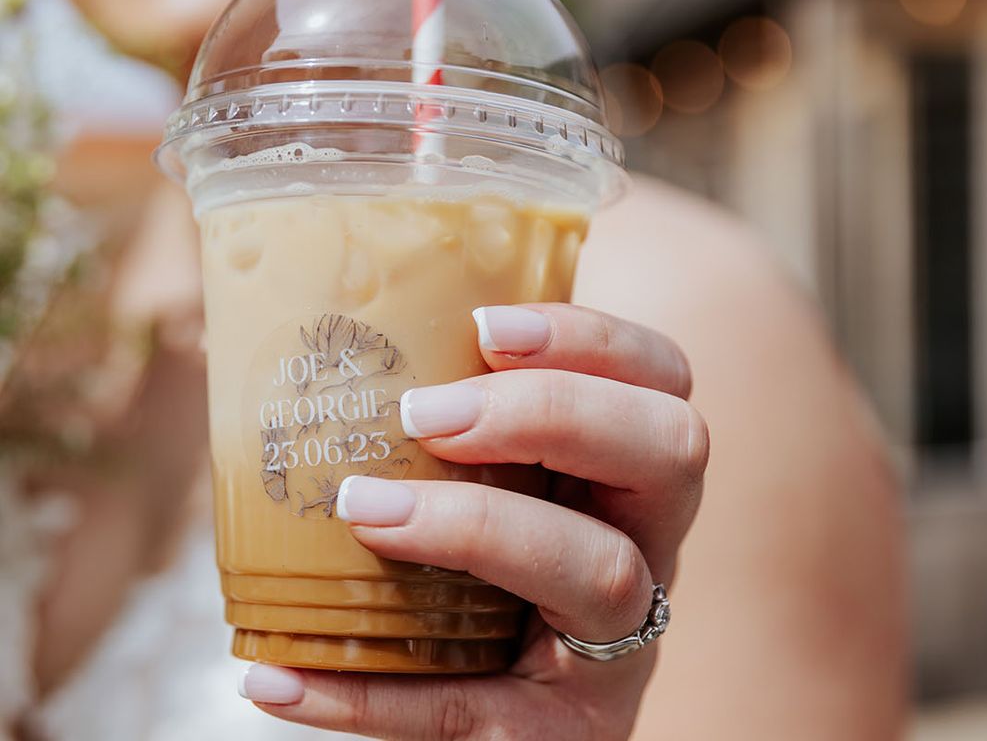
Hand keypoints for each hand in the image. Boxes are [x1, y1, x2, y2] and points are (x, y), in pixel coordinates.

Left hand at [238, 304, 708, 740]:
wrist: (503, 707)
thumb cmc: (484, 560)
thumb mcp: (499, 483)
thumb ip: (457, 415)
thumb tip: (329, 330)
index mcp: (632, 469)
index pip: (660, 378)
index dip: (589, 339)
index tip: (483, 324)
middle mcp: (649, 545)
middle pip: (671, 448)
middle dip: (551, 410)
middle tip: (426, 414)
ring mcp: (616, 646)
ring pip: (601, 570)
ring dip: (473, 526)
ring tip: (360, 506)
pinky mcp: (559, 733)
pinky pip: (478, 711)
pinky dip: (372, 692)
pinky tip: (277, 671)